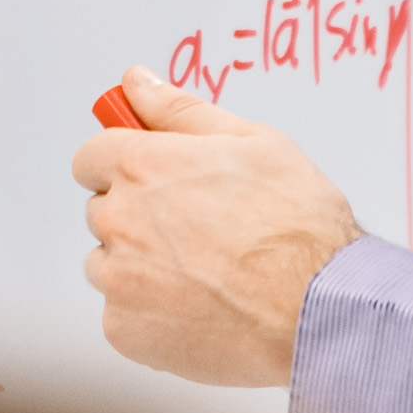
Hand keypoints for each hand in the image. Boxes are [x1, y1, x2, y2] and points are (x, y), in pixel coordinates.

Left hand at [73, 68, 362, 386]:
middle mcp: (120, 220)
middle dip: (138, 218)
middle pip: (102, 211)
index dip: (123, 167)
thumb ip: (180, 111)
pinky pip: (121, 316)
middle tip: (198, 234)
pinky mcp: (125, 330)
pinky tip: (198, 310)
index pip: (92, 157)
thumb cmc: (298, 227)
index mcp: (143, 166)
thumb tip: (136, 83)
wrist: (321, 310)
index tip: (151, 181)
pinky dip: (149, 315)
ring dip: (139, 268)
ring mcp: (119, 279)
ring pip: (108, 265)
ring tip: (203, 276)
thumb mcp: (252, 142)